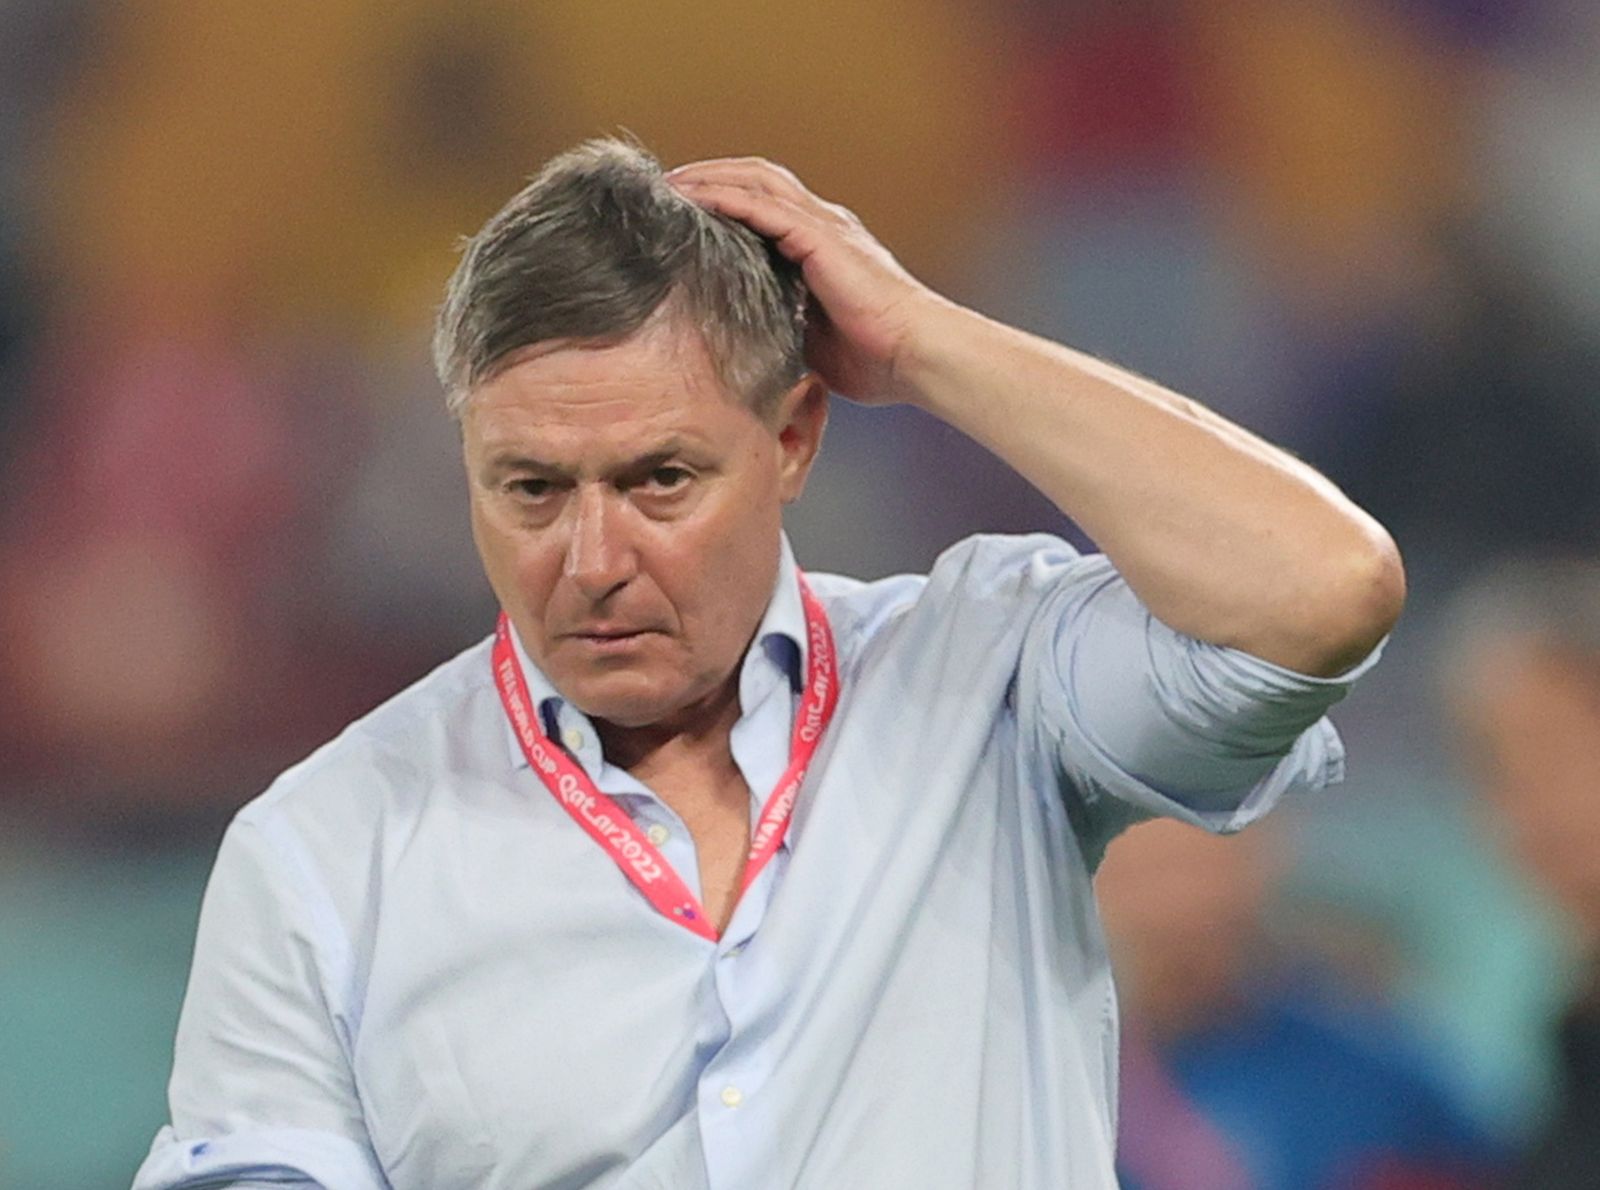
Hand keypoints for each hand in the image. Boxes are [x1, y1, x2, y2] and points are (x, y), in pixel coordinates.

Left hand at [666, 157, 941, 404]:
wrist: (916, 355)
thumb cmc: (877, 359)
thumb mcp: (815, 339)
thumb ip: (785, 324)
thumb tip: (749, 338)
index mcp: (826, 245)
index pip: (769, 205)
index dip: (729, 198)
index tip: (689, 210)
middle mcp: (825, 224)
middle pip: (758, 178)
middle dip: (711, 175)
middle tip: (670, 187)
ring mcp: (823, 225)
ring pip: (755, 180)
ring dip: (709, 178)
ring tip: (671, 186)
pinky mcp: (819, 237)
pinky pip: (760, 206)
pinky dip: (723, 197)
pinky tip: (693, 200)